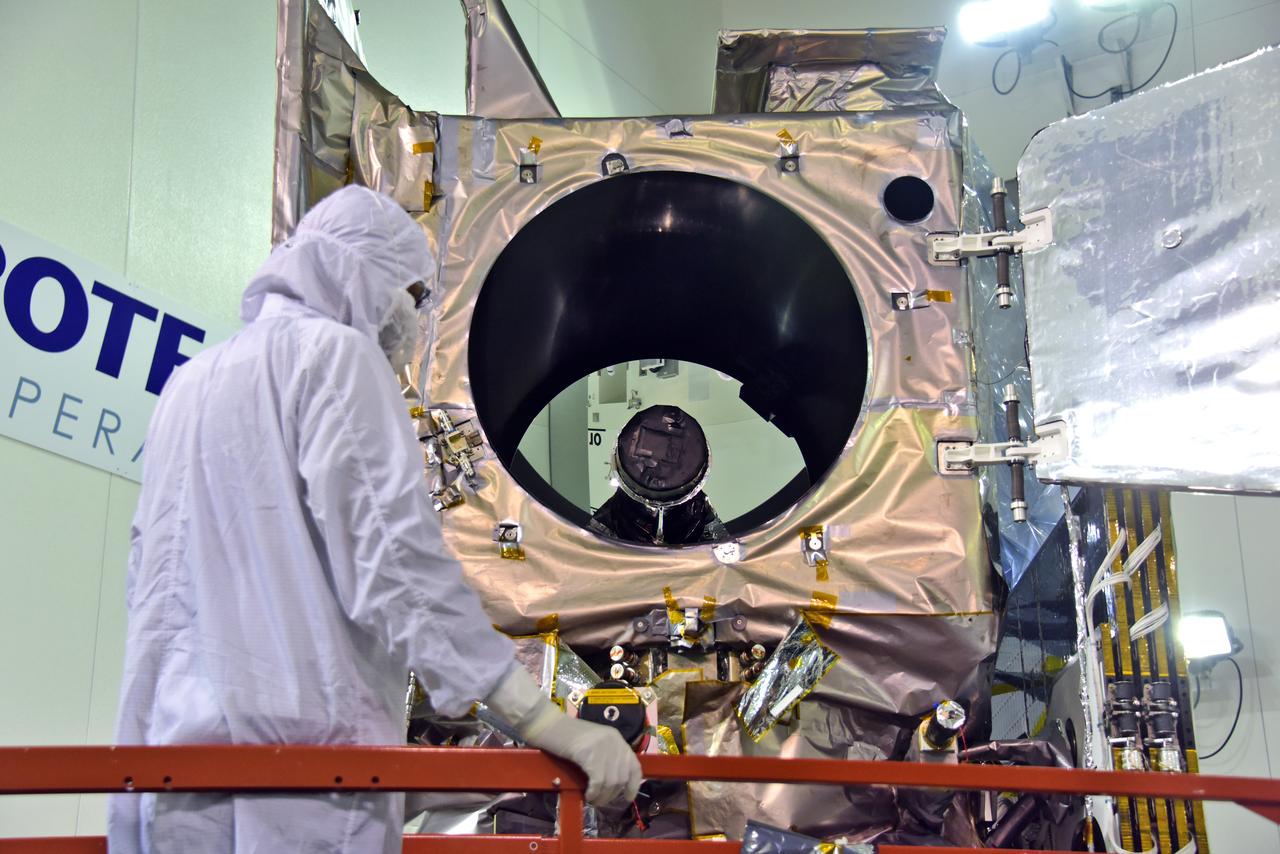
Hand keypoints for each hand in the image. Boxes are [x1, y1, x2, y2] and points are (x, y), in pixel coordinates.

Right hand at [482, 664, 642, 806]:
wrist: (547, 724)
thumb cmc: (565, 736)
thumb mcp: (592, 744)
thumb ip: (606, 758)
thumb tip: (613, 785)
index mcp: (616, 738)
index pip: (635, 765)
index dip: (633, 785)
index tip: (626, 797)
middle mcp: (614, 741)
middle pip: (622, 777)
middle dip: (612, 794)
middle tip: (600, 801)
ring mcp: (602, 745)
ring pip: (611, 781)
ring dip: (602, 796)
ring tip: (592, 799)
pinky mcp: (589, 752)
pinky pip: (598, 780)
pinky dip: (594, 792)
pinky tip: (587, 795)